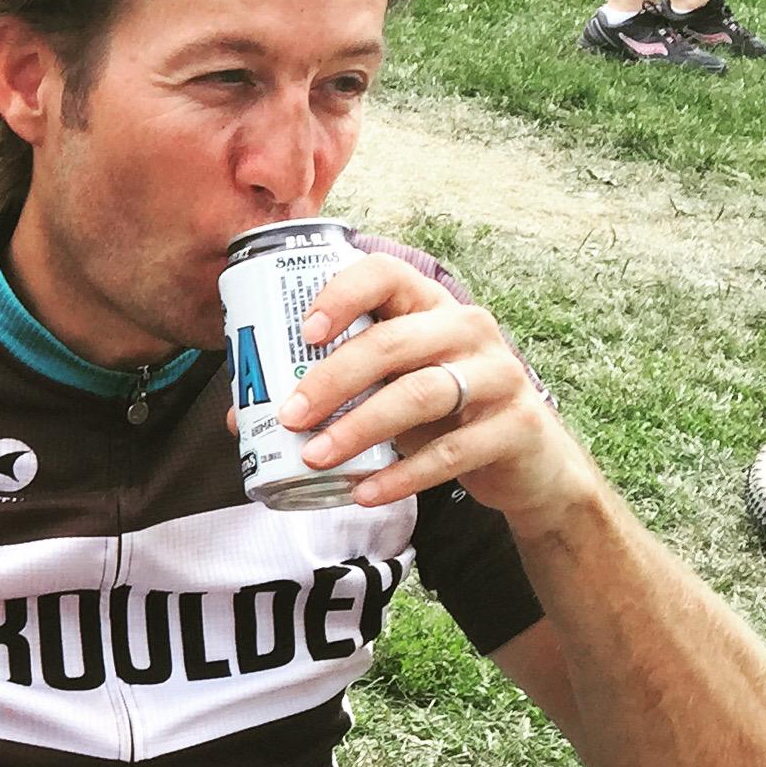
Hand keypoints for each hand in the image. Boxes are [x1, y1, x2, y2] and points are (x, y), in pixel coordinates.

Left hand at [274, 253, 591, 529]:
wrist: (527, 464)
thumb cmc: (440, 414)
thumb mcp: (388, 390)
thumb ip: (329, 393)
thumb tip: (238, 417)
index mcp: (428, 306)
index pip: (385, 275)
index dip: (341, 296)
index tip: (303, 330)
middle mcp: (467, 328)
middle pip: (392, 342)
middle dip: (332, 379)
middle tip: (290, 415)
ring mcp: (498, 375)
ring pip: (420, 393)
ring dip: (359, 428)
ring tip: (314, 457)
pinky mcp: (516, 426)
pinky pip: (451, 451)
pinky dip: (402, 475)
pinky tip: (364, 492)